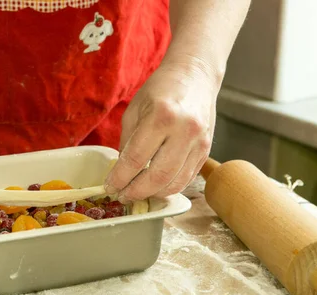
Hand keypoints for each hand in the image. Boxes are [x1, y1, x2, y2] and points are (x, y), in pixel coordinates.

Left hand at [105, 59, 218, 201]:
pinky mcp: (207, 150)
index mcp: (162, 117)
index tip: (109, 187)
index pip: (136, 159)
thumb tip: (120, 173)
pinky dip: (169, 187)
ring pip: (175, 183)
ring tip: (137, 193)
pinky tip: (155, 186)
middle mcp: (184, 131)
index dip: (120, 178)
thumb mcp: (134, 111)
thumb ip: (127, 143)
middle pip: (158, 177)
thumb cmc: (160, 90)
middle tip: (122, 196)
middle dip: (136, 192)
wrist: (195, 75)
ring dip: (153, 194)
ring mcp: (199, 142)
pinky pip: (186, 178)